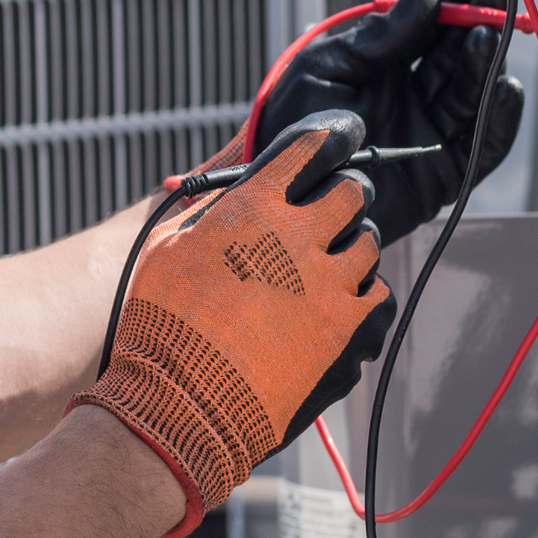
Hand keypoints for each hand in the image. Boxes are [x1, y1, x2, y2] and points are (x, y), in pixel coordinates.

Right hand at [68, 113, 395, 537]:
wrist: (184, 397)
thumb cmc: (163, 320)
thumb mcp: (167, 247)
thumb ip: (206, 212)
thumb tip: (227, 197)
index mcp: (254, 206)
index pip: (305, 150)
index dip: (323, 140)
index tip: (331, 140)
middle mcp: (298, 234)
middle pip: (350, 192)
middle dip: (344, 192)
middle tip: (335, 203)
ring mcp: (327, 280)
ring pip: (367, 241)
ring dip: (353, 242)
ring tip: (335, 255)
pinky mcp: (344, 325)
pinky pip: (374, 291)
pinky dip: (361, 288)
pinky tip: (342, 295)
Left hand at [259, 0, 524, 249]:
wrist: (282, 193)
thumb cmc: (294, 124)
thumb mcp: (328, 66)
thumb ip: (379, 37)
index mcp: (386, 62)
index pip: (432, 20)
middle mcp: (415, 93)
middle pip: (460, 51)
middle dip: (481, 18)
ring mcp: (432, 132)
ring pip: (474, 91)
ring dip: (486, 60)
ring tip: (488, 33)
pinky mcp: (445, 174)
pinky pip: (483, 145)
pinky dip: (500, 118)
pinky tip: (505, 87)